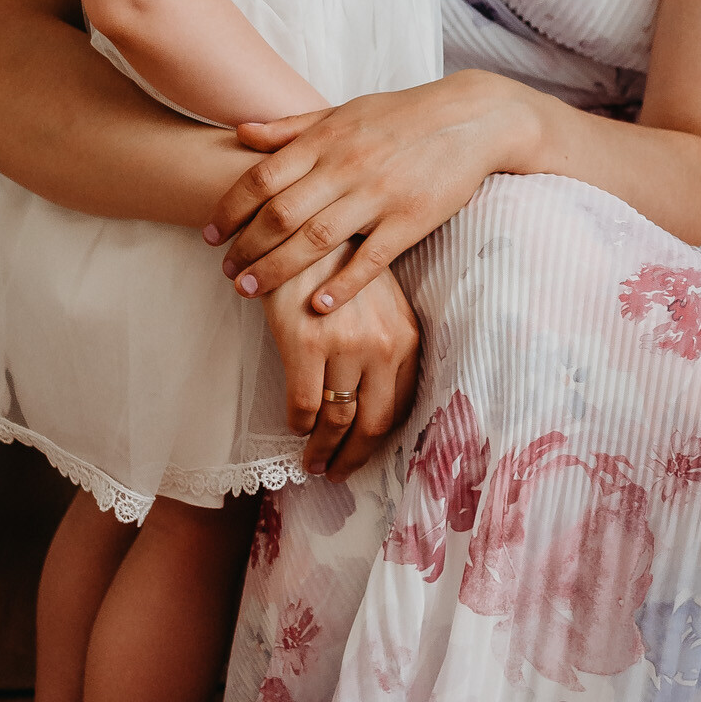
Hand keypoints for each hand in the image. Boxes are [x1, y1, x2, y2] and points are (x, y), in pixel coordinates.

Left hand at [205, 72, 540, 311]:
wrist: (471, 117)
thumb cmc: (401, 115)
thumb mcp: (343, 111)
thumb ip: (291, 127)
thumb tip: (240, 133)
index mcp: (326, 140)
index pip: (262, 178)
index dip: (229, 210)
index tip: (209, 235)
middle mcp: (346, 167)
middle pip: (281, 215)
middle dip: (245, 248)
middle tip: (225, 274)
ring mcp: (379, 195)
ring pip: (316, 240)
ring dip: (276, 270)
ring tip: (248, 292)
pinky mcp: (411, 220)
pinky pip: (371, 259)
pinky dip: (342, 285)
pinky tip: (318, 307)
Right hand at [259, 249, 419, 479]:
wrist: (300, 228)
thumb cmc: (338, 267)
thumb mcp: (379, 302)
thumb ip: (384, 346)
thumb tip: (374, 404)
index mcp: (405, 336)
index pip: (400, 407)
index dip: (380, 441)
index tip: (363, 455)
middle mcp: (382, 345)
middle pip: (373, 423)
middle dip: (353, 457)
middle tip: (335, 473)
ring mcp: (345, 345)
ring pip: (337, 421)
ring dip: (322, 450)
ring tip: (312, 462)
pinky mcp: (305, 344)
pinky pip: (304, 406)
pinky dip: (299, 424)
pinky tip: (295, 426)